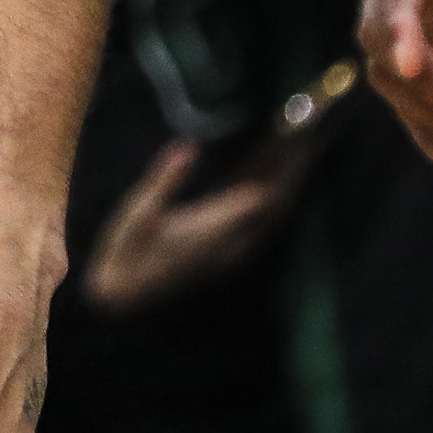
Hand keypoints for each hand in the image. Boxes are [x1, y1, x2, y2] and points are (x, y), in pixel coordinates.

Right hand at [80, 133, 313, 316]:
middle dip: (292, 169)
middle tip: (306, 135)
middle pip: (276, 203)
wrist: (126, 296)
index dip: (282, 165)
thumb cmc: (128, 251)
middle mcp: (232, 240)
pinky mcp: (226, 253)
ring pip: (271, 215)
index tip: (294, 135)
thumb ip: (167, 178)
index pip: (263, 192)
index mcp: (214, 226)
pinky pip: (261, 222)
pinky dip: (271, 199)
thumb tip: (188, 144)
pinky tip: (267, 183)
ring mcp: (231, 249)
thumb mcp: (140, 210)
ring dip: (285, 185)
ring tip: (296, 153)